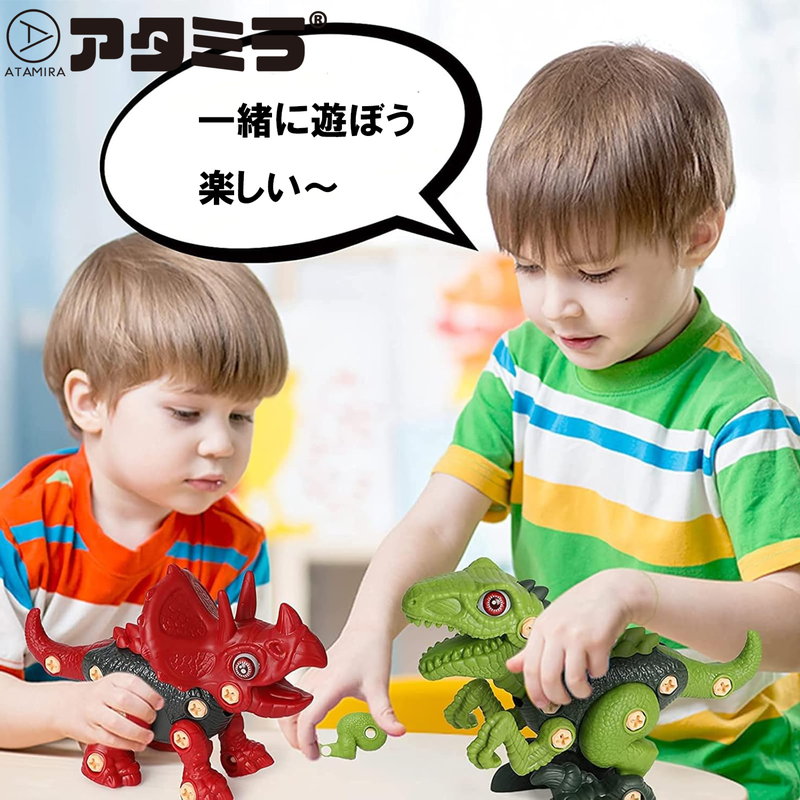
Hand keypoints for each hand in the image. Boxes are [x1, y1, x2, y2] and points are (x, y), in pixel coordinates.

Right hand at [56, 673, 163, 750]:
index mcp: (112, 680)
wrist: (66, 705)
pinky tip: (136, 745)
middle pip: (124, 701)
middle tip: (153, 718)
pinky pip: (109, 739)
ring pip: (116, 723)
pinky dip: (126, 744)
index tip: (159, 703)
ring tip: (148, 736)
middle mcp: (101, 695)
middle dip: (143, 712)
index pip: (133, 683)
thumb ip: (132, 690)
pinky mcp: (89, 732)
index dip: (149, 694)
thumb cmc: (97, 696)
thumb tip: (156, 702)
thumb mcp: (113, 684)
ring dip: (136, 732)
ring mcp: (93, 713)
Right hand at [278, 629, 404, 759]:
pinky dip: (295, 712)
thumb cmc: (371, 651)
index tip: (315, 756)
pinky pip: (295, 696)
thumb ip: (385, 713)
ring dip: (292, 725)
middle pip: (288, 715)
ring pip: (289, 705)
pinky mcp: (313, 674)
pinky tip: (311, 718)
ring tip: (308, 740)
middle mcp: (315, 681)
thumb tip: (397, 732)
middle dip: (293, 738)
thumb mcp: (379, 686)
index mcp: (328, 686)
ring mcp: (311, 676)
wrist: (367, 628)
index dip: (306, 742)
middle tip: (309, 751)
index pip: (306, 720)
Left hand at [506, 569, 651, 709]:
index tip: (541, 704)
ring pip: (573, 680)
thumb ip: (530, 647)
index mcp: (540, 628)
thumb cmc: (578, 607)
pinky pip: (596, 671)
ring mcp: (577, 636)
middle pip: (548, 678)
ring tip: (582, 689)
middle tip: (562, 701)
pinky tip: (598, 664)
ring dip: (579, 692)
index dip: (534, 692)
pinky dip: (598, 674)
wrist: (610, 590)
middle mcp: (556, 632)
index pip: (529, 668)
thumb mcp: (550, 622)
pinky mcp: (599, 640)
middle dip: (556, 697)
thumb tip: (510, 666)